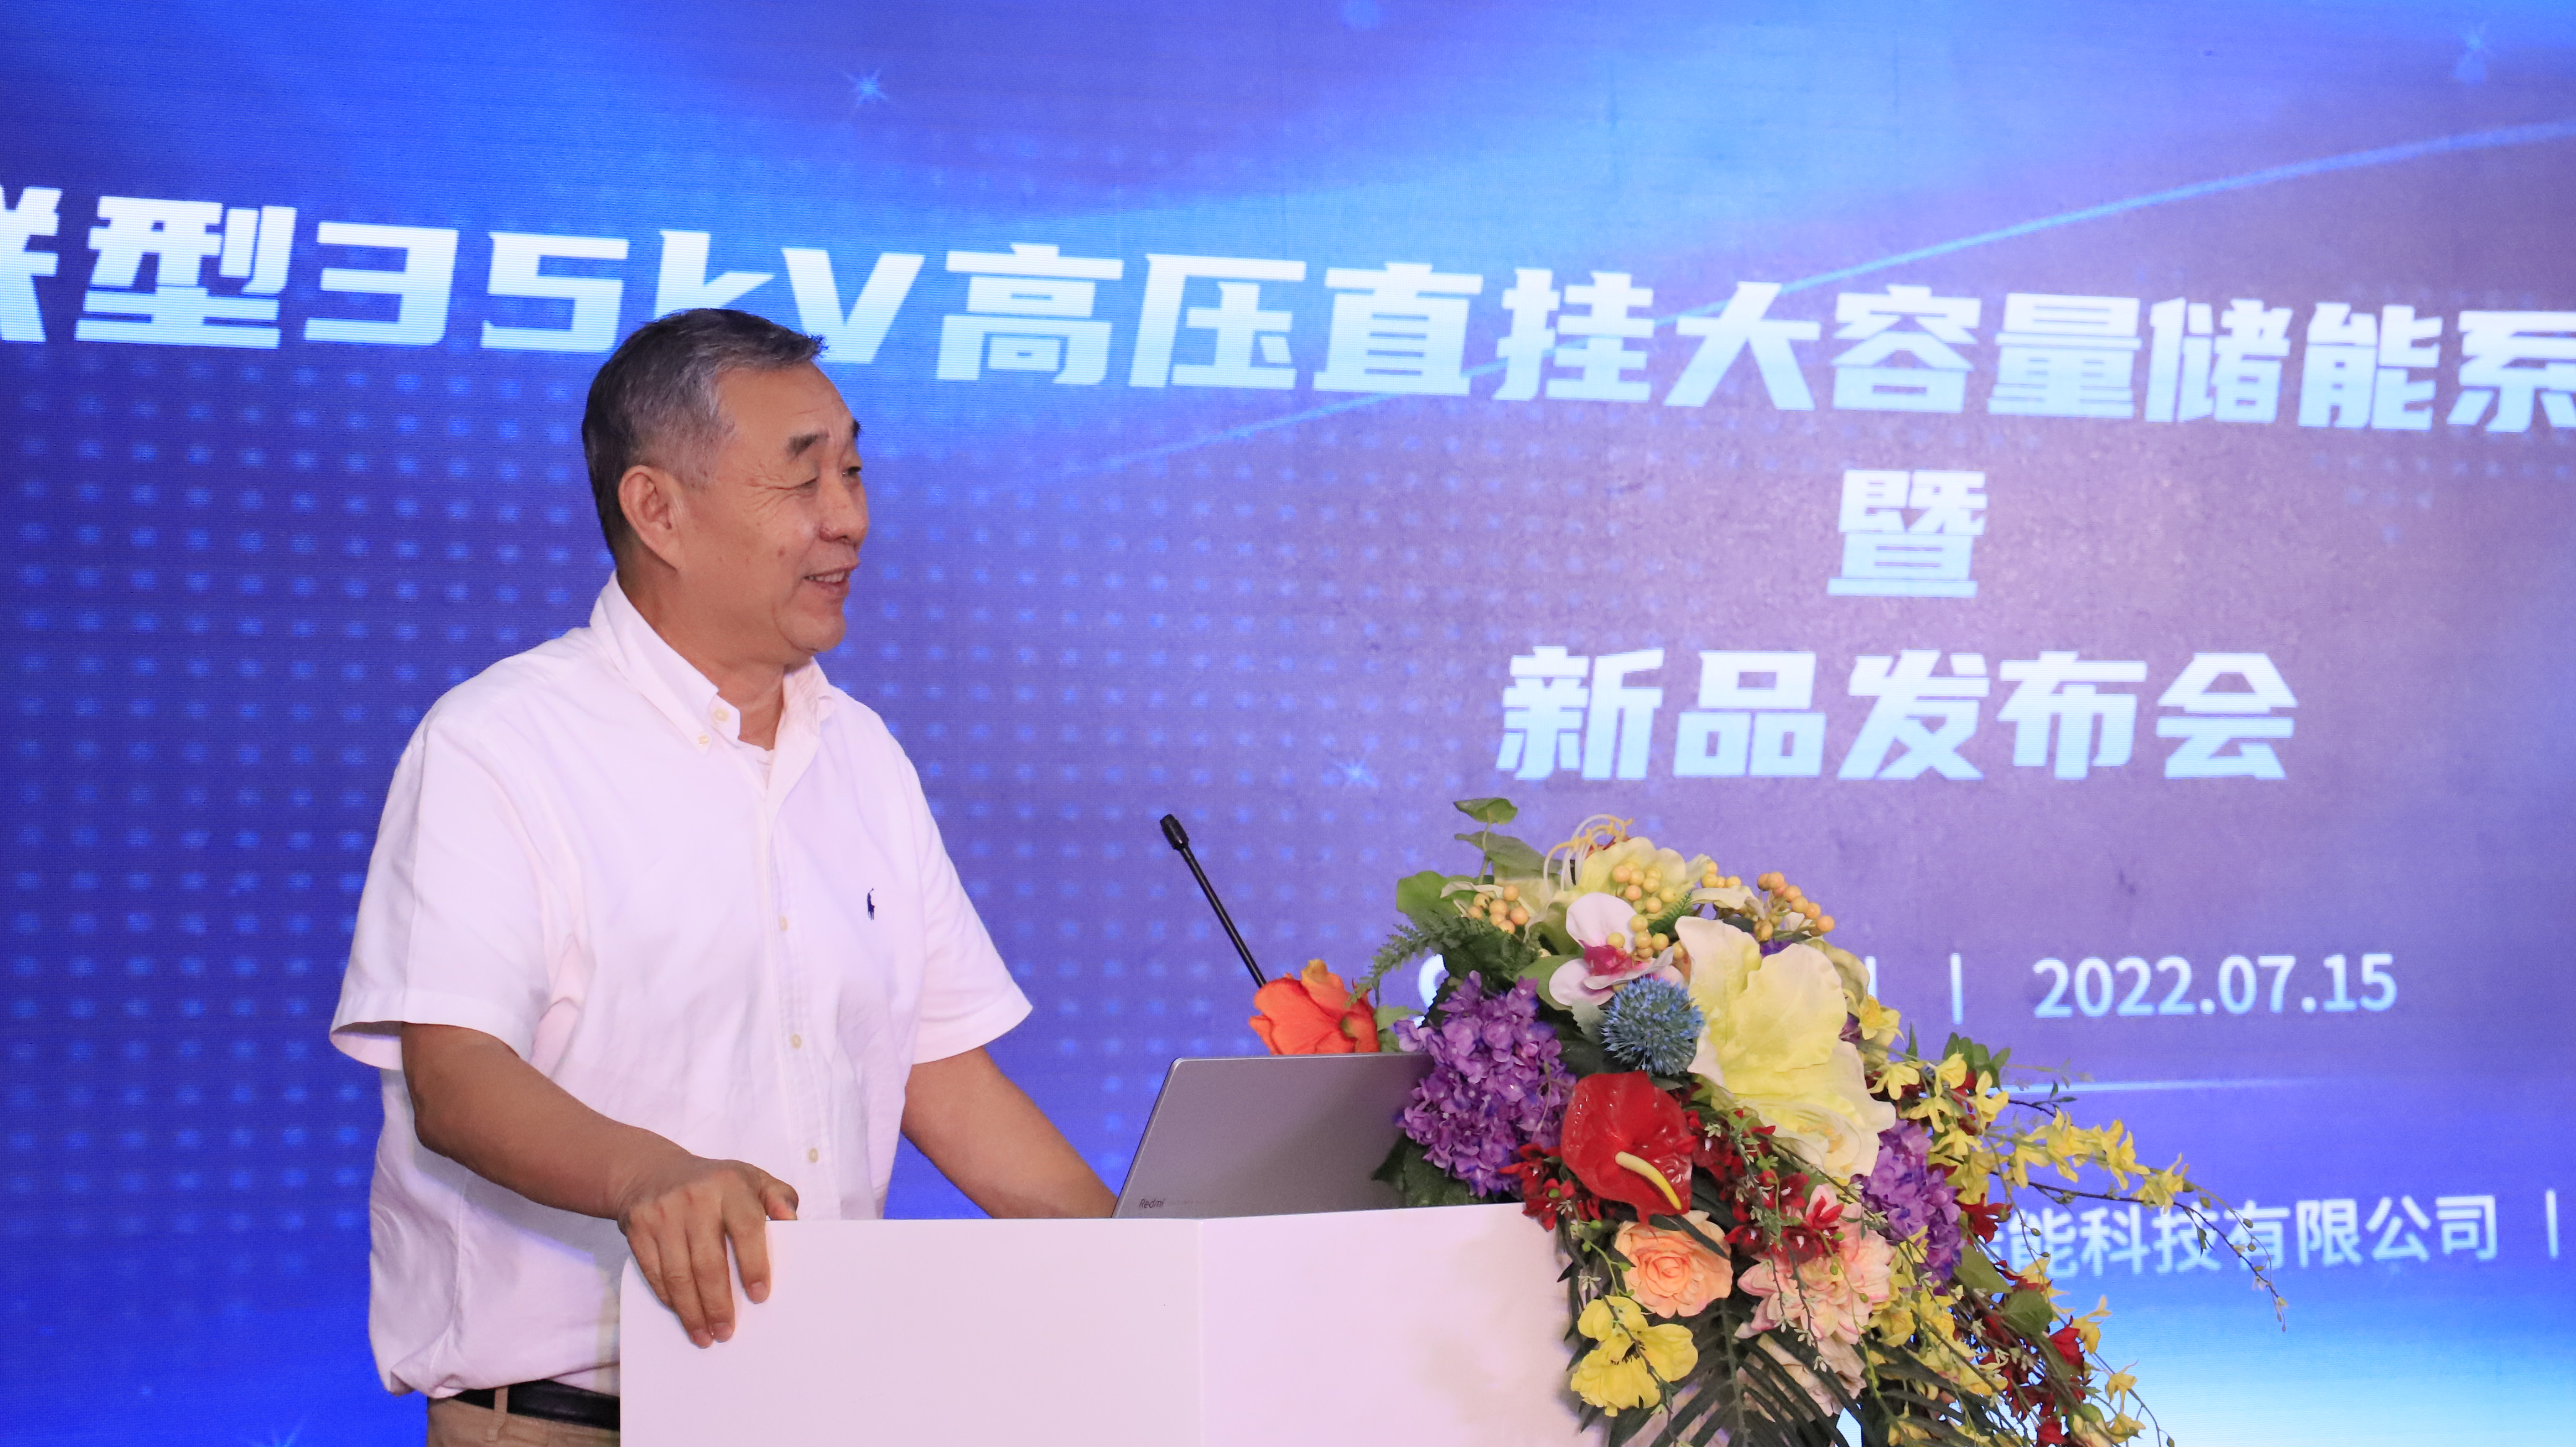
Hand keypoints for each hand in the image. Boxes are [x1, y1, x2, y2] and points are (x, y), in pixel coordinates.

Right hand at [614, 1152, 798, 1346]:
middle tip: (727, 1332)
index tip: (760, 1296)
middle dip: (718, 1303)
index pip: (746, 1228)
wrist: (651, 1171)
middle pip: (708, 1261)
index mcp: (730, 1184)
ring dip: (692, 1311)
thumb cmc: (713, 1182)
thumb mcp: (751, 1178)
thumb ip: (778, 1197)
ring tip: (705, 1336)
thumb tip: (793, 1222)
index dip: (754, 1264)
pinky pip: (654, 1272)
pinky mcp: (637, 1228)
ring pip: (678, 1274)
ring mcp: (663, 1213)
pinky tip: (682, 1314)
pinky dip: (669, 1298)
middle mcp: (695, 1197)